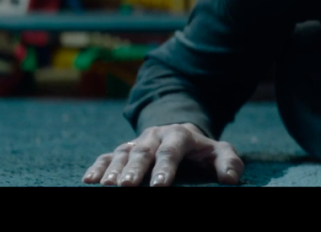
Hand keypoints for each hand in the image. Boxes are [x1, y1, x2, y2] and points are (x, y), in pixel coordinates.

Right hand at [82, 123, 243, 186]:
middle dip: (134, 169)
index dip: (165, 168)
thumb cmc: (202, 150)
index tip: (159, 186)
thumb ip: (229, 163)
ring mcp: (137, 142)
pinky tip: (89, 180)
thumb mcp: (220, 152)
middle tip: (126, 186)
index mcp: (179, 136)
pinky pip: (107, 156)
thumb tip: (230, 179)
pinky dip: (98, 167)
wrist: (181, 133)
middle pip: (143, 152)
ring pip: (123, 153)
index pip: (171, 151)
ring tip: (107, 185)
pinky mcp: (124, 150)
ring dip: (114, 170)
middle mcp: (155, 137)